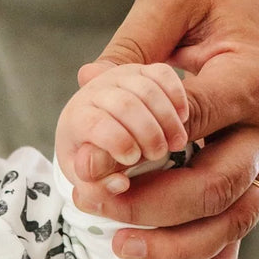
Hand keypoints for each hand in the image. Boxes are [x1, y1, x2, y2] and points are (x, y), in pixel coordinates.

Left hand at [56, 62, 188, 192]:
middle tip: (159, 154)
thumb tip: (120, 184)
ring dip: (166, 118)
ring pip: (146, 88)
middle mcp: (95, 91)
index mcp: (76, 118)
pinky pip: (162, 74)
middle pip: (124, 104)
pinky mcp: (141, 71)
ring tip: (176, 143)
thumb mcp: (87, 177)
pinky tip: (182, 118)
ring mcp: (119, 77)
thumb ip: (98, 187)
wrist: (92, 126)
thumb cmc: (90, 156)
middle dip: (147, 132)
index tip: (132, 159)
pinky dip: (176, 95)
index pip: (95, 123)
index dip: (116, 141)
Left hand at [70, 0, 258, 258]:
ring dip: (176, 244)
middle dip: (148, 205)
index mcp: (250, 77)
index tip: (80, 163)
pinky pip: (240, 231)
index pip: (188, 123)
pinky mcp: (256, 178)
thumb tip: (89, 84)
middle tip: (88, 203)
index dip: (131, 148)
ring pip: (231, 219)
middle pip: (213, 185)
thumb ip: (134, 41)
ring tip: (120, 246)